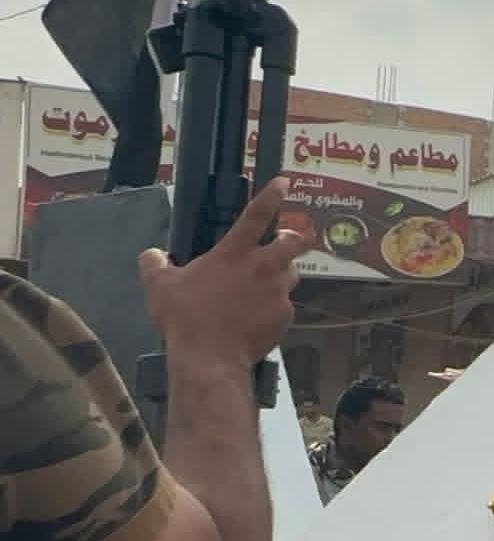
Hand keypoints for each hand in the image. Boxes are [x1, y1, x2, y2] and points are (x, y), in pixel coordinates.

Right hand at [140, 178, 310, 365]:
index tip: (285, 182)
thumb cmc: (184, 318)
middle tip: (286, 240)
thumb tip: (151, 254)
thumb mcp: (159, 287)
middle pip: (294, 242)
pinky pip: (284, 306)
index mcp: (233, 253)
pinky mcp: (285, 316)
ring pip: (292, 275)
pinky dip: (274, 308)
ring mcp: (277, 292)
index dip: (271, 195)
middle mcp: (262, 268)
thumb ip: (154, 264)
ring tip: (264, 286)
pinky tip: (256, 318)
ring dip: (282, 275)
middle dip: (295, 237)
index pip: (256, 215)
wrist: (210, 358)